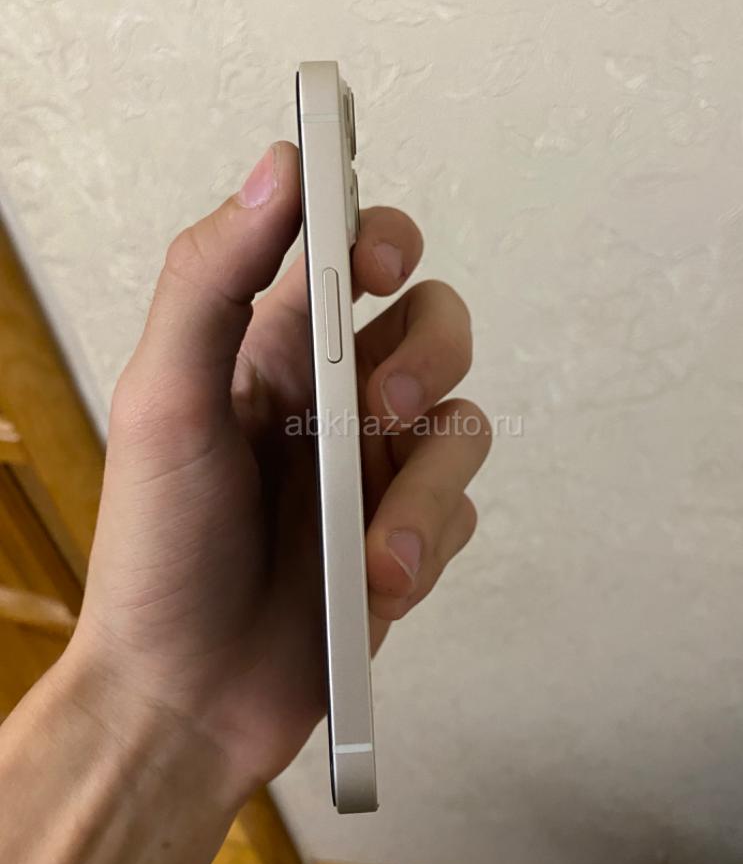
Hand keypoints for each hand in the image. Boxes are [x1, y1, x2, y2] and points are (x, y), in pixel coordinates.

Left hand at [72, 141, 489, 797]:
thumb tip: (277, 167)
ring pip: (462, 423)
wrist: (186, 696)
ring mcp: (378, 469)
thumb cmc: (159, 549)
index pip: (350, 253)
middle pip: (436, 323)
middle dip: (430, 351)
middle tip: (381, 398)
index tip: (376, 254)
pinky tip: (376, 585)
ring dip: (425, 488)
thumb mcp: (164, 402)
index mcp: (274, 351)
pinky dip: (427, 544)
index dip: (381, 234)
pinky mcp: (412, 536)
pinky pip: (460, 511)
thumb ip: (213, 280)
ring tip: (377, 553)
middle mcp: (336, 399)